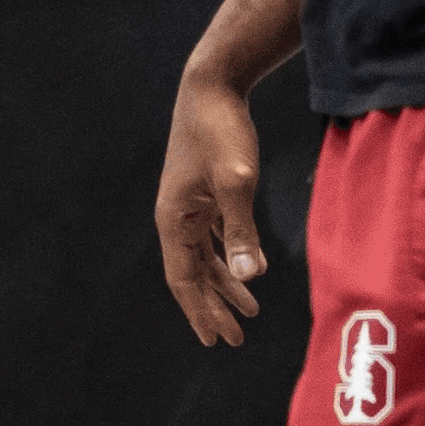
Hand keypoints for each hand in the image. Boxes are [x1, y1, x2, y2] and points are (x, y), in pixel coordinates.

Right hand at [157, 67, 267, 346]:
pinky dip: (228, 257)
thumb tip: (250, 277)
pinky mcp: (203, 191)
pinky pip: (213, 237)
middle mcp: (175, 216)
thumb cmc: (221, 128)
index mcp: (174, 219)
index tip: (217, 341)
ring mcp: (189, 204)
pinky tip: (247, 271)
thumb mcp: (236, 179)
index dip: (201, 312)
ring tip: (248, 312)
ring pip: (203, 257)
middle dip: (212, 308)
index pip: (185, 279)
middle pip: (192, 274)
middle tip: (234, 340)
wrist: (213, 85)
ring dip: (223, 285)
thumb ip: (242, 228)